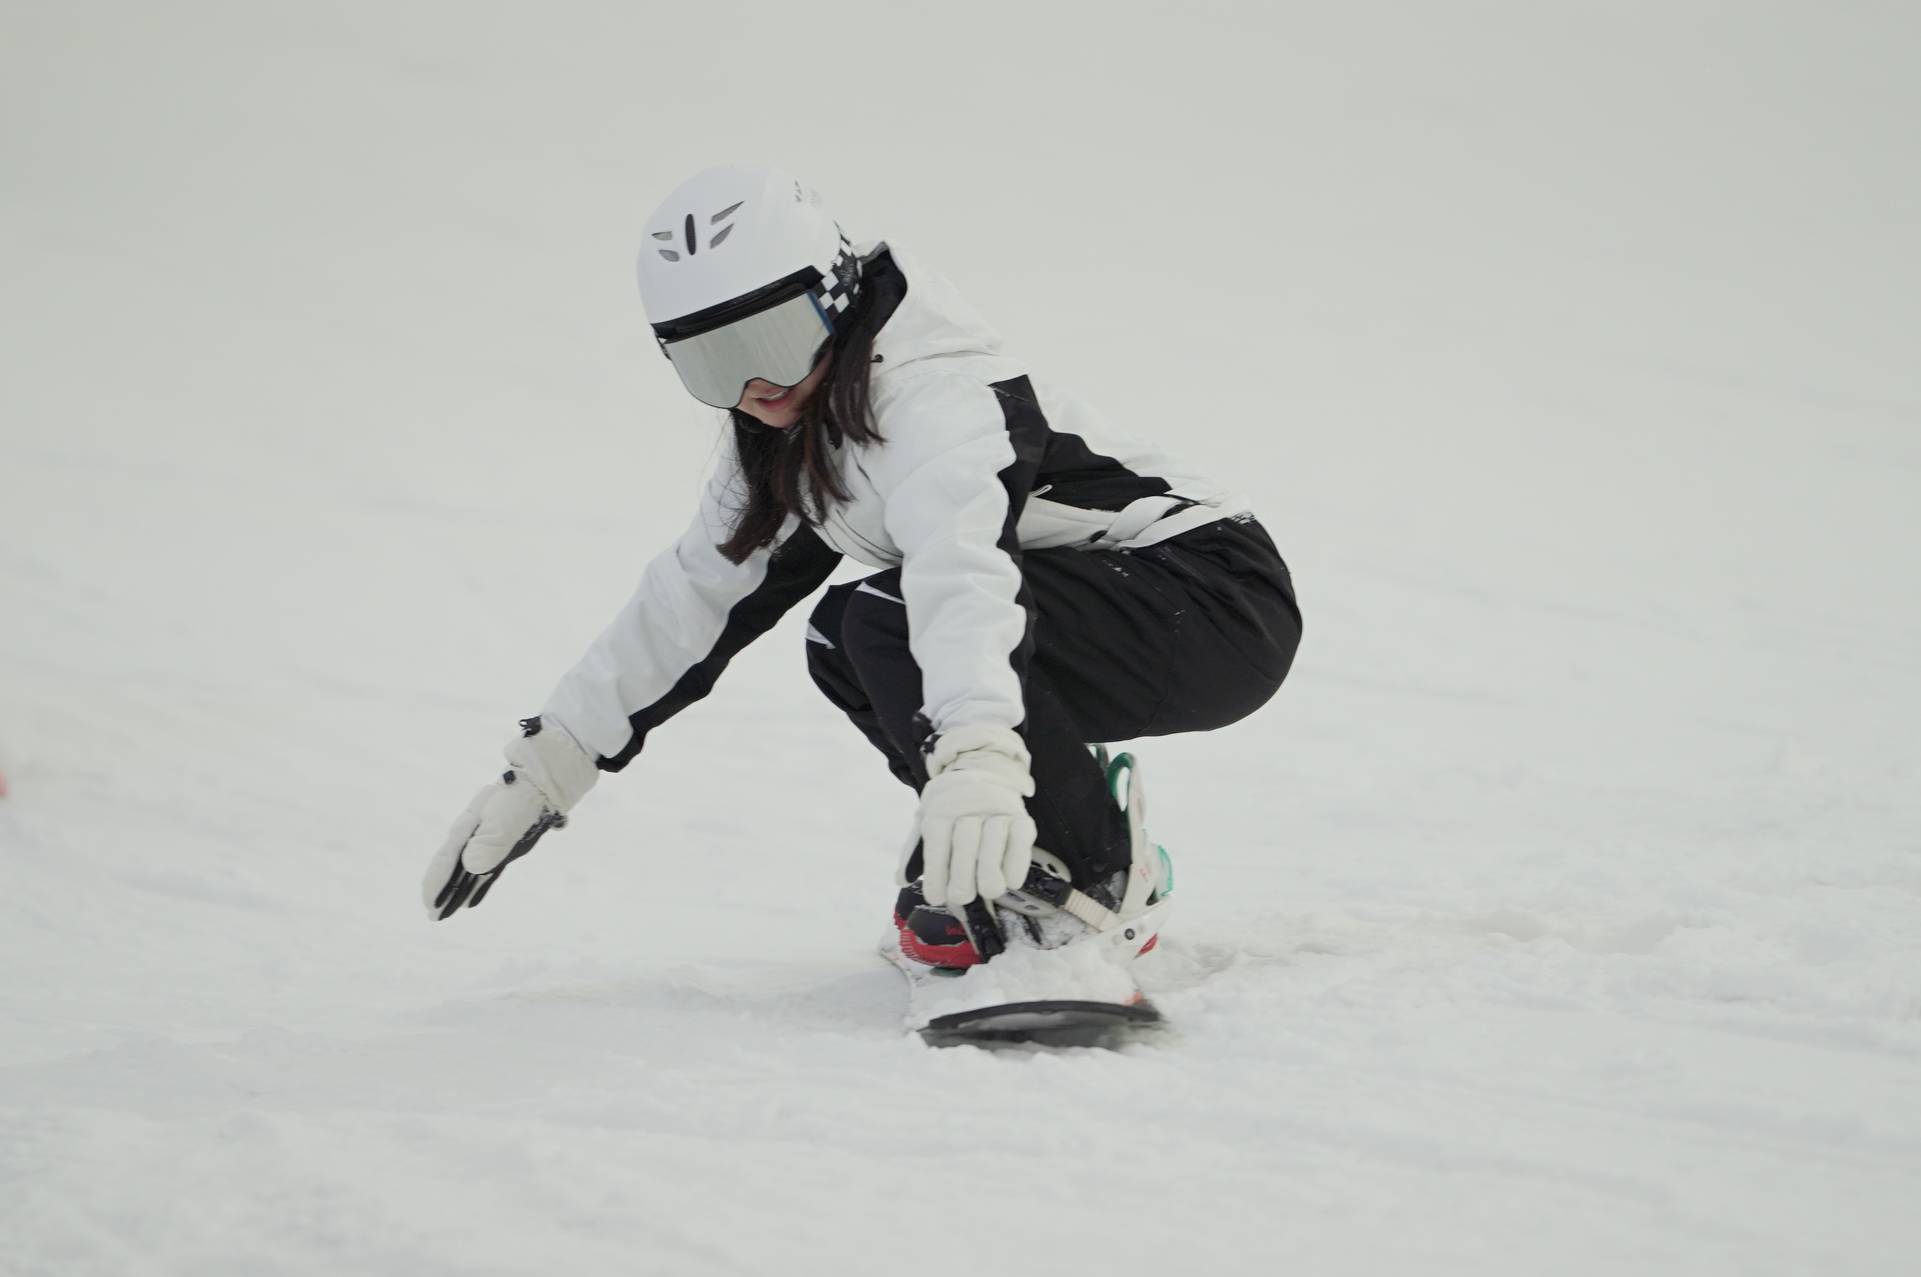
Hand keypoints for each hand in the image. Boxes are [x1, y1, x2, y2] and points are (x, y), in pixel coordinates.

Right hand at [423, 717, 597, 920]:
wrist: (546, 779)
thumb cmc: (524, 796)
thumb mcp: (506, 817)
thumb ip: (489, 841)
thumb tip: (470, 866)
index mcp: (470, 825)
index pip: (448, 858)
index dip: (438, 882)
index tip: (430, 904)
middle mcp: (475, 832)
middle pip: (452, 865)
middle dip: (442, 889)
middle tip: (433, 914)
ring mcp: (489, 836)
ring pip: (466, 868)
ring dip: (457, 889)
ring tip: (446, 911)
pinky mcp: (504, 841)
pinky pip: (485, 868)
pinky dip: (476, 883)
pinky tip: (472, 898)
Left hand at [916, 725, 1035, 907]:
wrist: (986, 773)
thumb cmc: (954, 809)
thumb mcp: (930, 820)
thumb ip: (915, 851)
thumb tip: (901, 879)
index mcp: (942, 807)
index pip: (937, 841)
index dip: (936, 872)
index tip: (936, 898)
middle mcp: (970, 804)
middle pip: (965, 842)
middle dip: (962, 875)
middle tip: (961, 897)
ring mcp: (998, 809)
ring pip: (993, 842)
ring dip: (990, 872)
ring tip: (986, 892)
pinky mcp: (1022, 817)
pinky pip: (1020, 840)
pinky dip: (1016, 863)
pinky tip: (1010, 882)